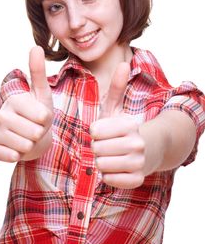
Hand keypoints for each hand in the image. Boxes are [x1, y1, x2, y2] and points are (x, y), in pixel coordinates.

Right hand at [0, 46, 52, 161]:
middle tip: (34, 128)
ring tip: (27, 137)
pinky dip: (17, 155)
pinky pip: (9, 156)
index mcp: (15, 100)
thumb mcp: (42, 94)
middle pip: (35, 133)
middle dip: (40, 134)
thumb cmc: (38, 114)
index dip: (47, 121)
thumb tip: (35, 46)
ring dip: (31, 145)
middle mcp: (1, 114)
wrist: (31, 136)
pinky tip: (15, 148)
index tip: (40, 117)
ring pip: (25, 146)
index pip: (43, 118)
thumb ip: (38, 72)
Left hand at [90, 63, 144, 188]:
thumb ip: (117, 88)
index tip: (104, 132)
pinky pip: (108, 179)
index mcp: (129, 125)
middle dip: (97, 147)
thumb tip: (123, 63)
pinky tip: (116, 168)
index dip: (95, 132)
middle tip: (108, 145)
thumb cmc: (125, 129)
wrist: (149, 150)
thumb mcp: (118, 109)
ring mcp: (138, 163)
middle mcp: (137, 143)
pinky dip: (108, 175)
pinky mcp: (136, 180)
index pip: (94, 131)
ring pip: (100, 165)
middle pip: (96, 148)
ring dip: (102, 161)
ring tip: (112, 156)